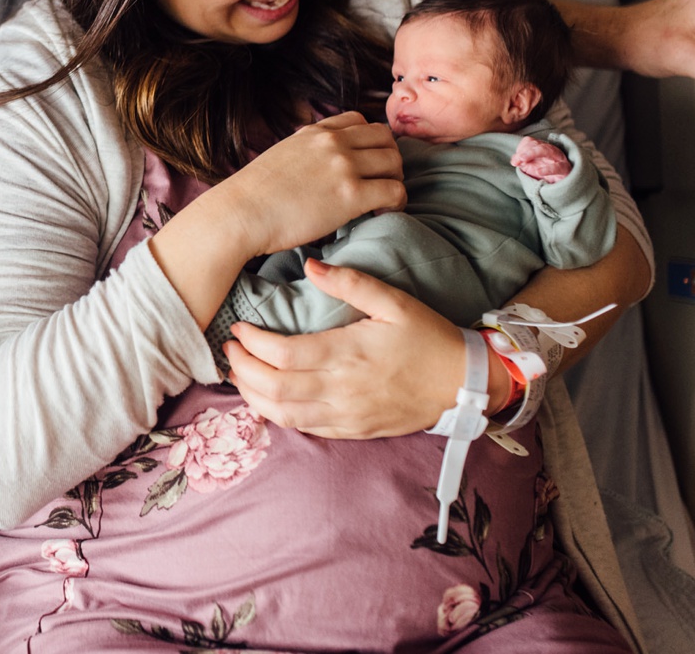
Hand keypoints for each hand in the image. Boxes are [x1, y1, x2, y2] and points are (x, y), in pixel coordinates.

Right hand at [213, 111, 404, 257]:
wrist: (239, 214)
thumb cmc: (253, 195)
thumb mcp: (280, 156)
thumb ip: (305, 152)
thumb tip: (315, 167)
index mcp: (315, 132)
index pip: (360, 120)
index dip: (369, 142)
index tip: (366, 162)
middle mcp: (333, 142)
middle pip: (385, 138)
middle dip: (388, 159)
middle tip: (380, 183)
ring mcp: (344, 166)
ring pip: (394, 162)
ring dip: (394, 180)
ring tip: (382, 201)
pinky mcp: (351, 195)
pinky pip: (395, 191)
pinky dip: (396, 202)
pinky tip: (381, 213)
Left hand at [225, 259, 504, 436]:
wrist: (464, 385)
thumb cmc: (429, 338)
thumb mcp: (395, 301)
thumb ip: (350, 283)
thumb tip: (310, 265)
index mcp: (349, 354)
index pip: (284, 354)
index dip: (253, 343)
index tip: (239, 328)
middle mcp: (343, 390)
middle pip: (275, 388)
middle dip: (243, 369)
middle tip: (230, 350)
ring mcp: (347, 415)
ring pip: (284, 414)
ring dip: (253, 396)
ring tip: (238, 373)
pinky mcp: (353, 431)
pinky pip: (305, 429)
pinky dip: (277, 414)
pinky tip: (266, 397)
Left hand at [510, 135, 570, 182]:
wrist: (559, 186)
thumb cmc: (544, 174)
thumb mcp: (529, 167)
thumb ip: (520, 162)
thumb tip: (514, 160)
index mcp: (541, 148)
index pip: (530, 141)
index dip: (521, 148)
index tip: (515, 161)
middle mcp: (550, 150)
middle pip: (538, 144)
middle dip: (526, 151)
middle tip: (518, 159)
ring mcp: (559, 159)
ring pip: (548, 150)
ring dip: (533, 153)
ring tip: (523, 160)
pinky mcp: (565, 169)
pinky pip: (558, 167)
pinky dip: (548, 169)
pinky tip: (538, 172)